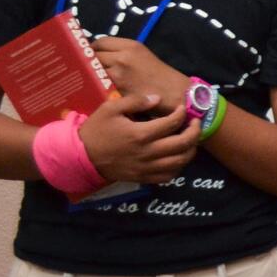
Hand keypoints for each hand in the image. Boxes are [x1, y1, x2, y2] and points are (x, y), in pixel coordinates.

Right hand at [75, 93, 199, 183]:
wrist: (80, 156)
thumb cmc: (96, 130)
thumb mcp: (110, 108)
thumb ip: (135, 101)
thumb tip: (158, 98)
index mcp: (140, 134)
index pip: (173, 123)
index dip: (182, 113)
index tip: (182, 108)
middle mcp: (147, 152)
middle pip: (183, 143)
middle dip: (195, 131)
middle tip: (195, 122)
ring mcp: (146, 167)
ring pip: (180, 161)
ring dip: (191, 149)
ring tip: (190, 139)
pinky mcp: (143, 178)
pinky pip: (169, 176)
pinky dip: (178, 166)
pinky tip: (177, 156)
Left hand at [91, 37, 191, 108]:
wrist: (176, 93)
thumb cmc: (161, 76)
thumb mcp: (144, 56)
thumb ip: (124, 53)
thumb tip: (102, 55)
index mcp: (131, 46)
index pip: (101, 42)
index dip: (92, 48)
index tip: (87, 53)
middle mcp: (122, 56)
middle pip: (93, 54)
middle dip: (86, 61)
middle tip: (85, 68)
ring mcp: (118, 73)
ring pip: (92, 70)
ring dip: (88, 74)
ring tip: (89, 78)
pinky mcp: (117, 89)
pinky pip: (98, 84)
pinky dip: (94, 86)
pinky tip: (96, 89)